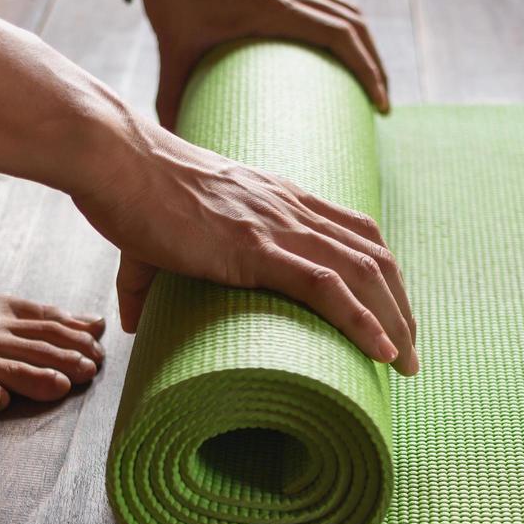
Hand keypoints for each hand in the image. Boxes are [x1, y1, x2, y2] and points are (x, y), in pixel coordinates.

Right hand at [72, 112, 417, 374]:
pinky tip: (382, 352)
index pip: (354, 230)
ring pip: (364, 272)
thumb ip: (145, 282)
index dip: (382, 272)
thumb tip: (129, 324)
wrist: (115, 161)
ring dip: (394, 321)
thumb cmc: (128, 193)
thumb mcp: (154, 236)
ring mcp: (277, 226)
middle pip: (373, 254)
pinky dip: (362, 320)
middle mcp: (290, 207)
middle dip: (399, 305)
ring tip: (405, 362)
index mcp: (277, 197)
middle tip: (408, 350)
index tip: (390, 313)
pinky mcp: (255, 249)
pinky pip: (327, 286)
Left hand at [137, 0, 388, 128]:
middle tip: (382, 101)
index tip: (380, 103)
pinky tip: (343, 44)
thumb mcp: (171, 49)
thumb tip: (171, 139)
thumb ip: (170, 94)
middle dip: (376, 64)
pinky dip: (346, 22)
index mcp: (273, 9)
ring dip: (366, 43)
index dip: (368, 69)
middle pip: (355, 26)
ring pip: (347, 10)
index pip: (340, 36)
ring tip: (372, 76)